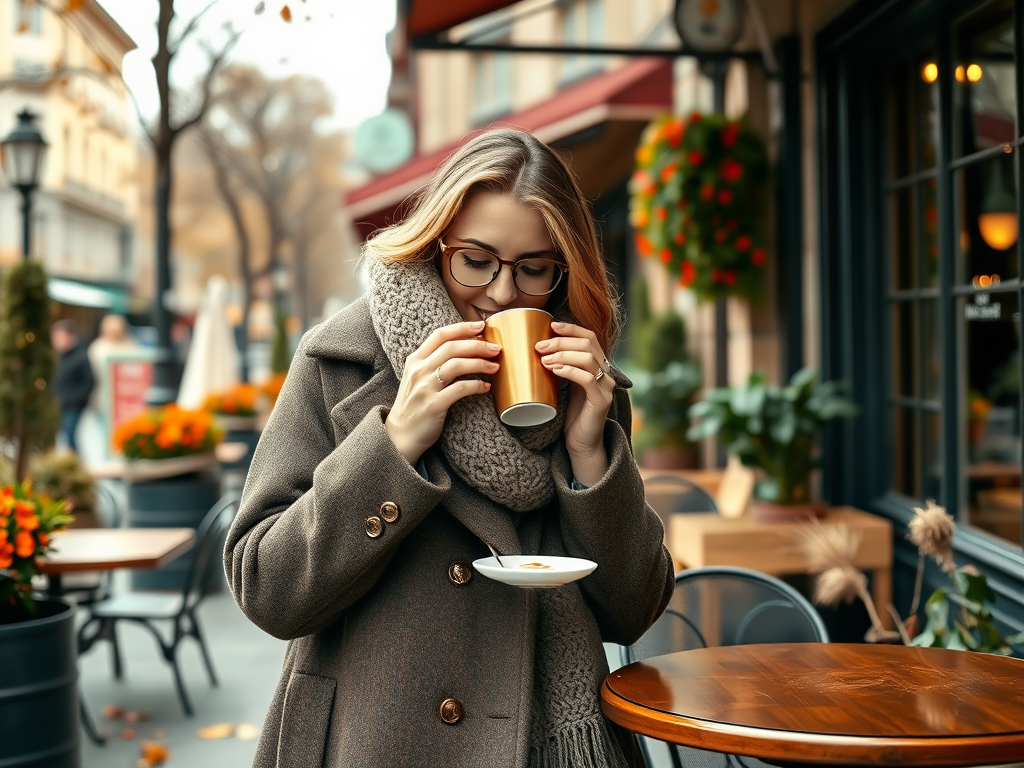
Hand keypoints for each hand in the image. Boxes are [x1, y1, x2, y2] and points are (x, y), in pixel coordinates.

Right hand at [385, 321, 499, 464]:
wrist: (400, 435)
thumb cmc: (415, 404)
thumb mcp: (418, 378)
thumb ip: (434, 362)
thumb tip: (466, 348)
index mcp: (415, 360)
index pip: (440, 335)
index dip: (462, 328)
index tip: (482, 325)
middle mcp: (418, 370)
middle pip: (452, 347)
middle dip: (478, 344)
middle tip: (496, 348)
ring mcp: (425, 387)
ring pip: (456, 365)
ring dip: (480, 363)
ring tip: (495, 366)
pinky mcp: (434, 405)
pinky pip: (460, 389)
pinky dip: (476, 385)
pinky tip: (486, 387)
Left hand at [536, 321, 614, 484]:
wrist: (581, 443)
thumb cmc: (570, 414)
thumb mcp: (563, 385)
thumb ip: (558, 367)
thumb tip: (534, 350)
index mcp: (597, 366)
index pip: (589, 337)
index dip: (571, 328)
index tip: (550, 325)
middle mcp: (605, 373)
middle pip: (587, 345)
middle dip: (561, 342)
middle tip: (539, 346)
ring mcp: (605, 387)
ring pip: (588, 359)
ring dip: (563, 354)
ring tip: (544, 359)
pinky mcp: (601, 401)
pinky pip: (587, 379)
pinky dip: (570, 371)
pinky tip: (555, 370)